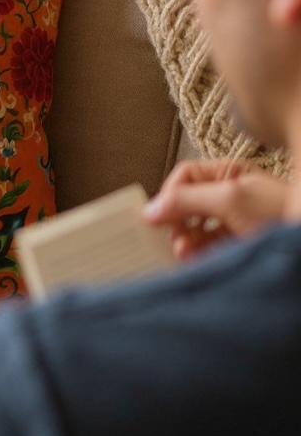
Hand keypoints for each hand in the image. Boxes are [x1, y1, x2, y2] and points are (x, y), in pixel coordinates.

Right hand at [143, 159, 289, 260]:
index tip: (157, 216)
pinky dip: (200, 254)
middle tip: (173, 238)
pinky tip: (197, 261)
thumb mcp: (230, 199)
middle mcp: (231, 196)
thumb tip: (151, 208)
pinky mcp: (240, 246)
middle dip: (177, 222)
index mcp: (229, 174)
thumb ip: (187, 200)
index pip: (184, 177)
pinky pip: (210, 248)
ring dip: (187, 241)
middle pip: (188, 204)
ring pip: (198, 229)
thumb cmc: (283, 215)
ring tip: (185, 252)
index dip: (169, 194)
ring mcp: (236, 222)